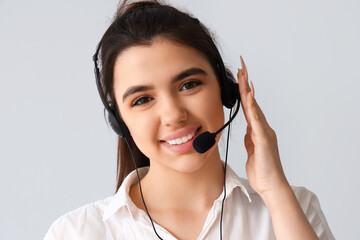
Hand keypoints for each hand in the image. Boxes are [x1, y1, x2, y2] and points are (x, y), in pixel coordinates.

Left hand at [237, 56, 289, 197]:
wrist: (270, 184)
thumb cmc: (262, 169)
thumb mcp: (252, 149)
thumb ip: (250, 138)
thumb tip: (247, 130)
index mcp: (257, 129)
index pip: (248, 106)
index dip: (243, 91)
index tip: (239, 76)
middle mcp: (262, 127)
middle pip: (252, 101)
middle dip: (246, 83)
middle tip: (242, 66)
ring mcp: (263, 132)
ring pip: (254, 107)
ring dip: (248, 90)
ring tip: (244, 74)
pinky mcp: (263, 140)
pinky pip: (256, 120)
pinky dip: (253, 107)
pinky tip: (249, 96)